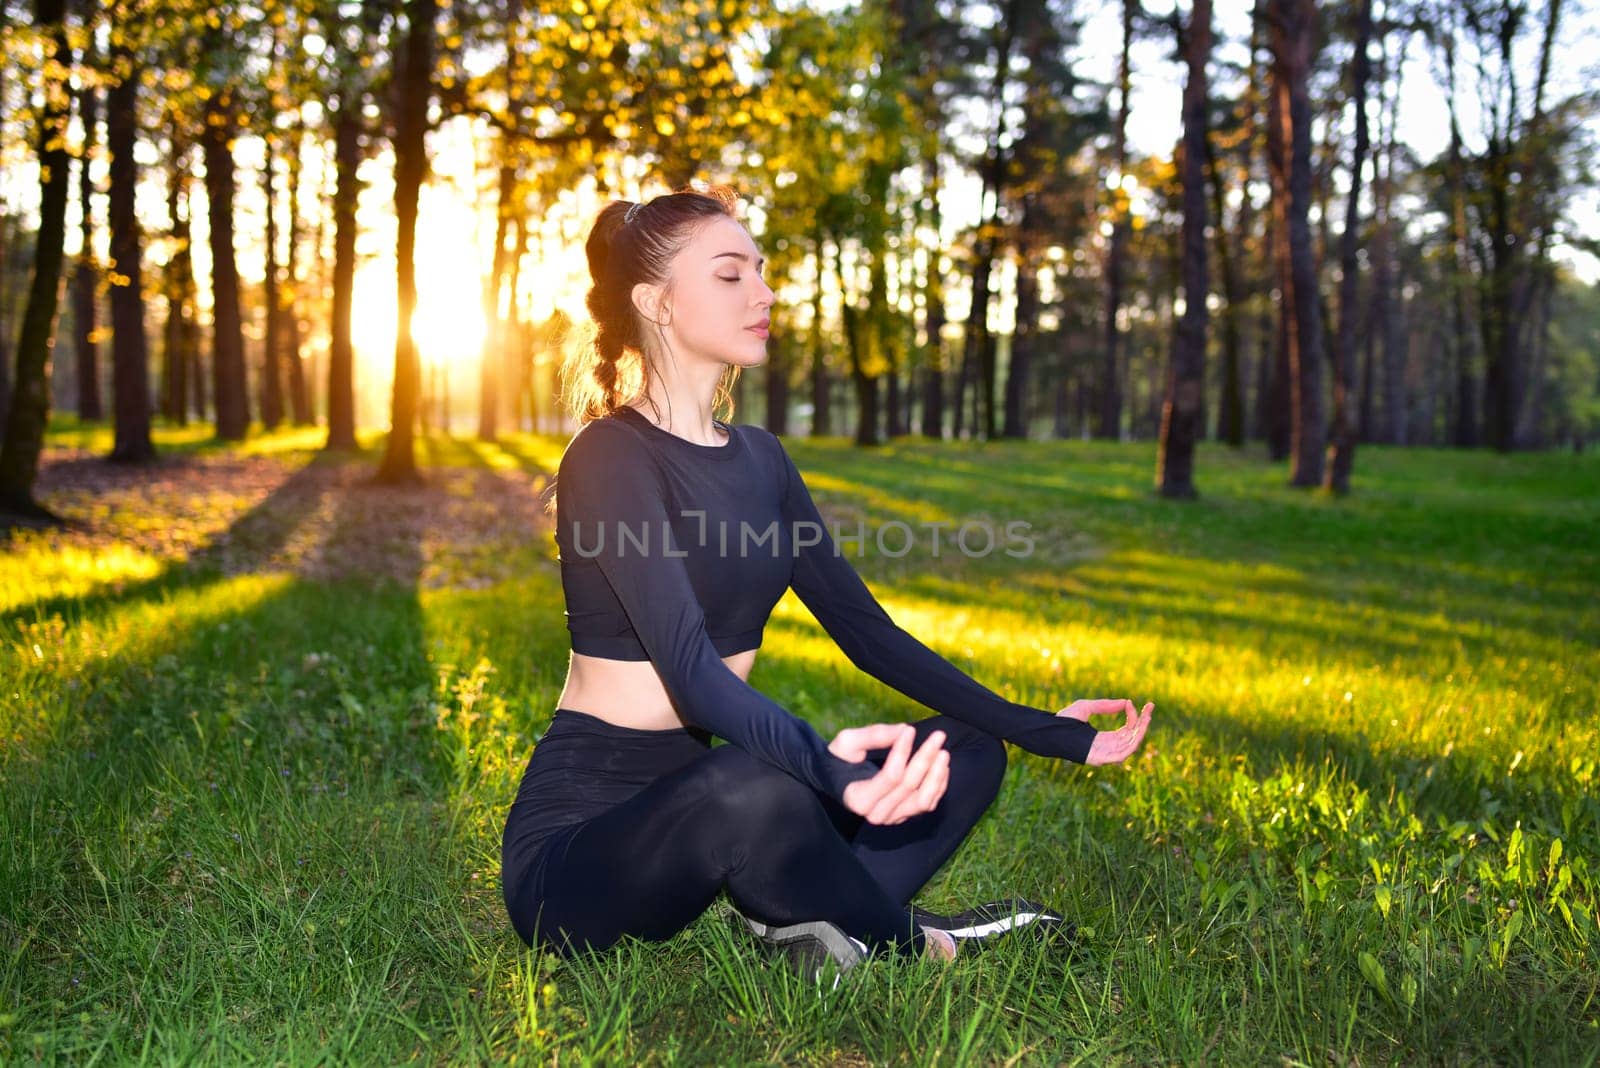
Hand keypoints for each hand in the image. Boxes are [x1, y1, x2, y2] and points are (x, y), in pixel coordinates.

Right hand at [831, 723, 949, 824]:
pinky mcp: (904, 816)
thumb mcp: (847, 742)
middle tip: (938, 736)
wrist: (837, 780)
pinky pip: (927, 804)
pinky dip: (938, 785)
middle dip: (926, 758)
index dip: (903, 752)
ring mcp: (892, 818)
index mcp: (858, 798)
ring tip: (943, 752)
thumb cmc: (840, 759)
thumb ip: (874, 735)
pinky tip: (942, 766)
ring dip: (936, 775)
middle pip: (909, 786)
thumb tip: (905, 730)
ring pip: (923, 801)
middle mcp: (876, 814)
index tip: (911, 730)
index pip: (890, 776)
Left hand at [1057, 698, 1153, 765]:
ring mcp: (1103, 754)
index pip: (1126, 730)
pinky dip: (1131, 745)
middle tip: (1151, 707)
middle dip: (1143, 723)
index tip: (1131, 702)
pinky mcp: (1099, 759)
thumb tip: (1126, 702)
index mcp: (1104, 739)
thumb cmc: (1063, 720)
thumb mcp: (1087, 707)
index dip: (1133, 717)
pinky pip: (1121, 755)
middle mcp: (1106, 748)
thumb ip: (1106, 705)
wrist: (1048, 730)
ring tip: (1146, 716)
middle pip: (1132, 738)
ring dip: (1140, 731)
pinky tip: (1137, 731)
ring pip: (1130, 746)